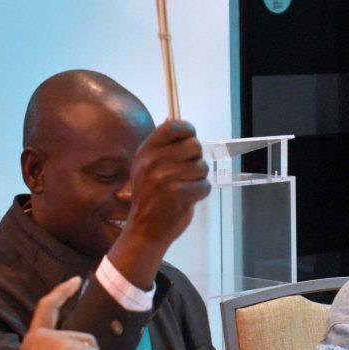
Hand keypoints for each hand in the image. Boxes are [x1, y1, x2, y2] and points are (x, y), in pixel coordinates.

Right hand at [124, 119, 208, 246]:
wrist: (144, 230)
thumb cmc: (149, 198)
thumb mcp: (145, 168)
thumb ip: (160, 147)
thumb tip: (172, 119)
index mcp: (146, 152)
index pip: (173, 127)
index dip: (187, 130)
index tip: (190, 138)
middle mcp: (154, 162)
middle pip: (194, 146)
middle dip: (196, 159)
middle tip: (186, 173)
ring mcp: (166, 178)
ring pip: (202, 167)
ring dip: (198, 179)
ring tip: (184, 188)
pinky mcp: (180, 194)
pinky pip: (205, 185)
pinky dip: (200, 193)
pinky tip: (187, 198)